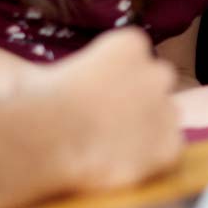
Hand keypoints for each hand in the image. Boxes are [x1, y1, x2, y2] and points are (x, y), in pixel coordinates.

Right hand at [34, 27, 181, 192]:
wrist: (50, 137)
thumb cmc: (38, 104)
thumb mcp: (50, 72)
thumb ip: (73, 74)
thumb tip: (40, 85)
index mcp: (129, 43)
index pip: (135, 55)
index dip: (115, 78)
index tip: (95, 94)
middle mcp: (156, 71)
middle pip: (156, 82)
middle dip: (139, 98)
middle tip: (108, 121)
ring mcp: (166, 108)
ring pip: (166, 117)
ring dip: (146, 128)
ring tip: (110, 146)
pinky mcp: (169, 144)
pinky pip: (168, 150)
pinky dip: (151, 158)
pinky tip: (121, 163)